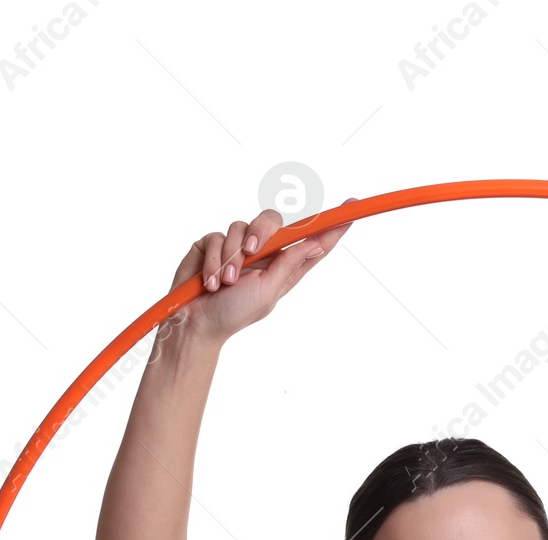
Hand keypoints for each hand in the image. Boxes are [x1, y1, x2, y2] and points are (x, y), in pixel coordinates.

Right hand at [167, 201, 355, 344]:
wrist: (195, 323)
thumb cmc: (234, 314)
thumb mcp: (268, 292)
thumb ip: (289, 264)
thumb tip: (316, 245)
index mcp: (283, 267)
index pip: (312, 241)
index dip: (332, 226)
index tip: (352, 207)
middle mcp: (262, 253)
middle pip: (273, 221)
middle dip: (262, 230)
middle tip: (251, 251)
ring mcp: (237, 247)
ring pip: (242, 226)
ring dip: (232, 256)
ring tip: (225, 282)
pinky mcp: (213, 245)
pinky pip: (217, 236)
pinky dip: (214, 260)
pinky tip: (210, 281)